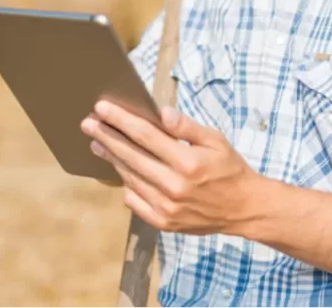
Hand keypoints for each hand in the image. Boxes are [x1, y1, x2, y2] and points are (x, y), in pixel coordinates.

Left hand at [81, 100, 261, 235]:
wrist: (244, 209)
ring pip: (130, 178)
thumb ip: (186, 127)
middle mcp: (174, 186)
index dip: (121, 120)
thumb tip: (161, 113)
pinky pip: (135, 201)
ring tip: (98, 144)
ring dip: (112, 159)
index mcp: (187, 163)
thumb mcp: (215, 140)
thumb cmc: (229, 169)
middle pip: (131, 156)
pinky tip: (120, 170)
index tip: (101, 108)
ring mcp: (167, 207)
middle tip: (88, 124)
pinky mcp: (164, 222)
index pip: (145, 135)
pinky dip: (126, 184)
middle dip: (107, 137)